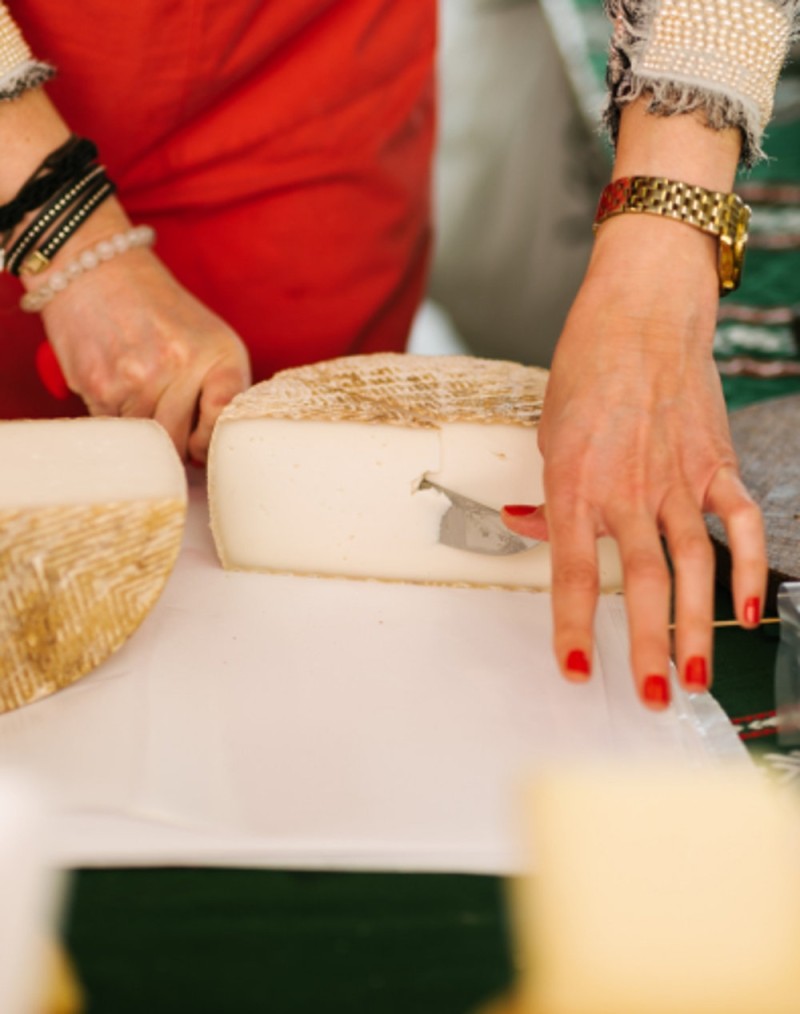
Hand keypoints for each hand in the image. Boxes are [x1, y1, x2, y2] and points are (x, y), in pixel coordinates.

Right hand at [29, 202, 250, 462]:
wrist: (97, 269)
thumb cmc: (160, 311)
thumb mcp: (210, 339)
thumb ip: (221, 392)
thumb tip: (207, 454)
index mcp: (218, 353)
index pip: (223, 419)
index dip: (210, 440)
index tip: (201, 439)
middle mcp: (181, 366)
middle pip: (180, 442)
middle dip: (175, 440)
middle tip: (165, 416)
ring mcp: (138, 379)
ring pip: (147, 441)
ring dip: (144, 431)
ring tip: (139, 394)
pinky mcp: (100, 388)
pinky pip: (116, 430)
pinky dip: (117, 419)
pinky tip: (117, 388)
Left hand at [503, 215, 766, 708]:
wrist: (642, 314)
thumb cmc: (588, 370)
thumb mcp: (548, 434)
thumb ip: (547, 496)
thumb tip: (529, 531)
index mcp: (575, 482)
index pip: (574, 571)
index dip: (574, 627)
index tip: (575, 670)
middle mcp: (628, 488)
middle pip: (642, 582)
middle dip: (647, 647)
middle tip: (652, 696)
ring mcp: (678, 478)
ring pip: (693, 565)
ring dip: (697, 627)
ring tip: (696, 676)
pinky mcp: (716, 464)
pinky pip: (740, 525)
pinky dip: (750, 569)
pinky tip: (748, 612)